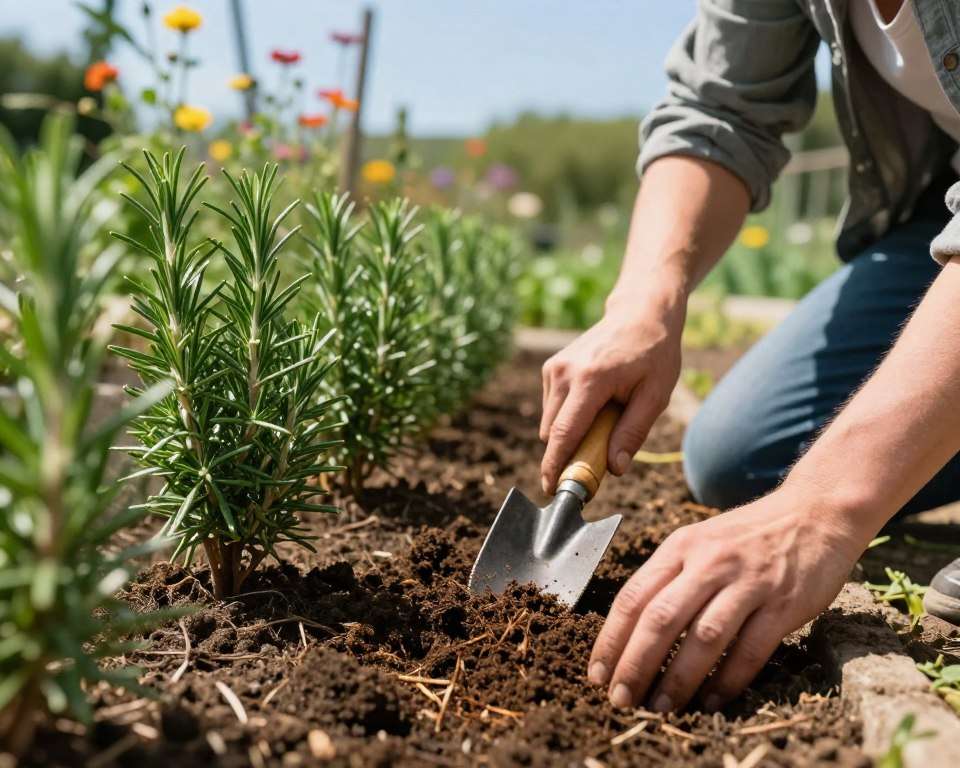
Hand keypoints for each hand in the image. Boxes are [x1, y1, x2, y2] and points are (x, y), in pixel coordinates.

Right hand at [539, 292, 683, 493]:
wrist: (639, 313)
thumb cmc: (654, 353)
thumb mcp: (655, 395)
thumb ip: (633, 432)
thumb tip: (614, 469)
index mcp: (590, 380)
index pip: (564, 433)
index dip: (555, 466)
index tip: (551, 490)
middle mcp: (564, 373)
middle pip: (552, 433)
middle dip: (567, 454)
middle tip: (597, 459)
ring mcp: (554, 368)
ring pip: (549, 422)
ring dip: (568, 434)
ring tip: (603, 421)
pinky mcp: (551, 367)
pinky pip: (551, 408)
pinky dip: (567, 417)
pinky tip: (593, 404)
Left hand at [587, 487, 867, 711]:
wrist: (814, 513)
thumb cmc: (747, 536)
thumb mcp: (699, 541)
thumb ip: (668, 577)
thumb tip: (629, 628)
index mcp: (680, 547)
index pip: (633, 596)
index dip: (611, 639)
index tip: (597, 672)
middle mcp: (709, 562)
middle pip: (661, 619)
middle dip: (635, 664)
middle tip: (620, 698)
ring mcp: (747, 582)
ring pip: (703, 637)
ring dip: (678, 678)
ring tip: (661, 706)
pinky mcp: (783, 603)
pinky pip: (750, 650)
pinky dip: (728, 680)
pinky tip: (711, 701)